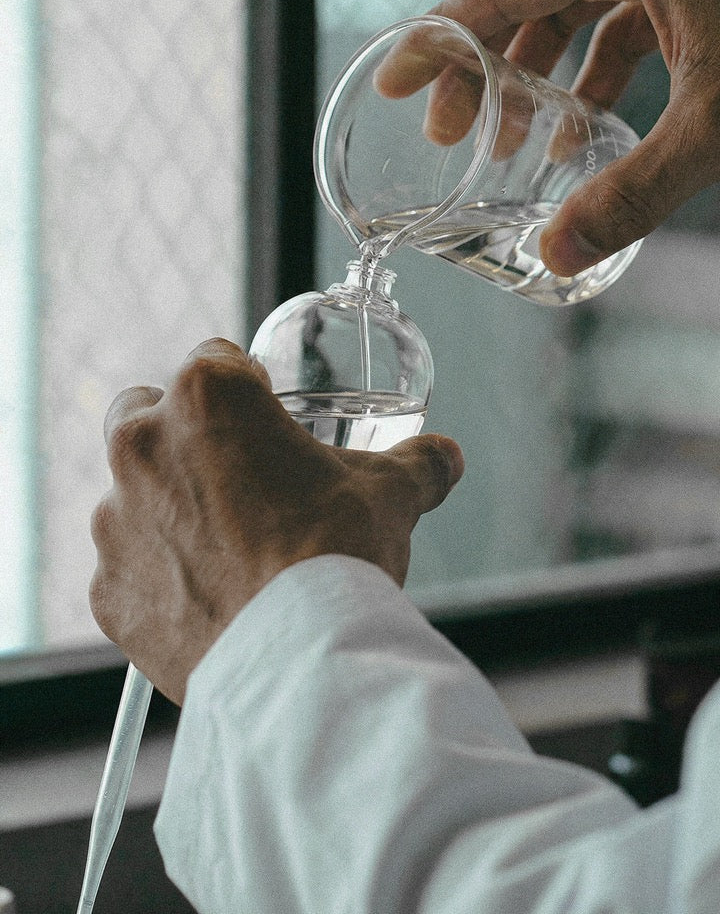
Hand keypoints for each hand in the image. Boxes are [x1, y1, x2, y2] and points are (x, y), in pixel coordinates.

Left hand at [90, 338, 462, 704]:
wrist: (301, 664)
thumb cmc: (338, 556)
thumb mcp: (389, 494)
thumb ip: (418, 463)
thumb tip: (446, 456)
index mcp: (206, 396)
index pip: (214, 361)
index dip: (245, 389)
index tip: (266, 423)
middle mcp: (143, 446)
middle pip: (146, 413)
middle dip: (181, 434)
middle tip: (237, 476)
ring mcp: (116, 522)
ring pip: (130, 496)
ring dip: (168, 511)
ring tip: (231, 552)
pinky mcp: (107, 591)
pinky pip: (129, 571)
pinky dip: (159, 580)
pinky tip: (212, 602)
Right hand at [376, 0, 719, 274]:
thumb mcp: (715, 126)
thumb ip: (632, 192)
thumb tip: (556, 259)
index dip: (437, 40)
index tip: (393, 82)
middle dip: (481, 66)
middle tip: (445, 134)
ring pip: (572, 4)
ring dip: (536, 70)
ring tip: (508, 140)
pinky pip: (619, 15)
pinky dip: (592, 68)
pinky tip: (580, 123)